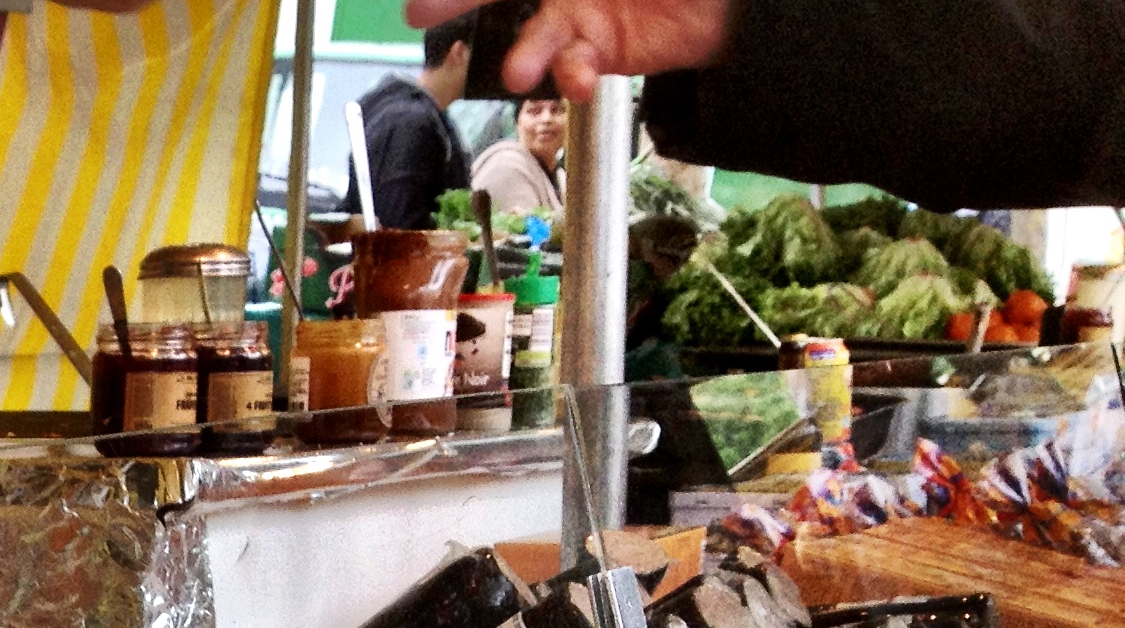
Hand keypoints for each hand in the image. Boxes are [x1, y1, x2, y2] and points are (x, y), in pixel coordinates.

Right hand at [403, 0, 730, 98]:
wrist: (747, 3)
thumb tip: (557, 22)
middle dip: (460, 3)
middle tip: (420, 14)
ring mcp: (585, 14)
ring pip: (537, 35)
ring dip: (525, 54)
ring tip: (518, 72)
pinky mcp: (607, 51)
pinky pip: (575, 67)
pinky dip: (571, 75)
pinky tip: (578, 79)